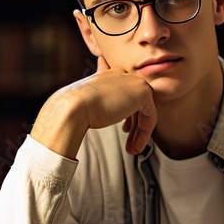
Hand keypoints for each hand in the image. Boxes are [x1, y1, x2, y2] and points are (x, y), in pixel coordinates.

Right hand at [31, 55, 156, 157]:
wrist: (74, 108)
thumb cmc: (77, 108)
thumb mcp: (91, 100)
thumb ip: (101, 98)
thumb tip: (99, 108)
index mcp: (111, 73)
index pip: (126, 94)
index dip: (128, 114)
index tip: (125, 130)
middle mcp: (124, 74)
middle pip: (136, 103)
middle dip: (135, 125)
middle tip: (130, 144)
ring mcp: (135, 81)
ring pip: (145, 111)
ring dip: (139, 133)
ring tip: (132, 149)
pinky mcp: (143, 93)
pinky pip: (150, 116)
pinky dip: (144, 133)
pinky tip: (135, 146)